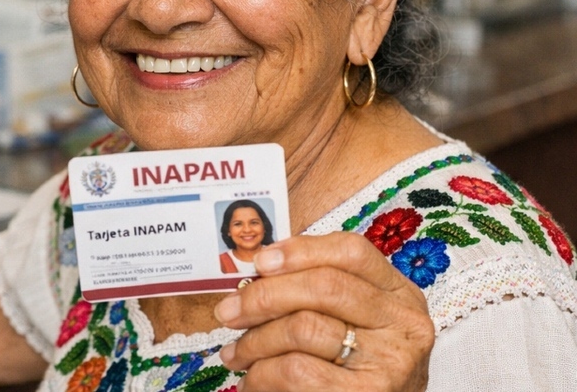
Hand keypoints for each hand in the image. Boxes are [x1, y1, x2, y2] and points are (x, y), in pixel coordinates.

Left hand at [215, 232, 433, 391]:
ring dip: (255, 342)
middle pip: (324, 286)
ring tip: (236, 355)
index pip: (352, 251)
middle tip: (227, 313)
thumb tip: (254, 276)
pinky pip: (298, 371)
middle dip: (263, 296)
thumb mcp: (351, 324)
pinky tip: (253, 382)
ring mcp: (391, 362)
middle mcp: (403, 323)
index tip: (259, 261)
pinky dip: (263, 375)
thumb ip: (314, 294)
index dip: (301, 250)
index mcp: (398, 294)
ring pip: (304, 328)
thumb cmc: (353, 369)